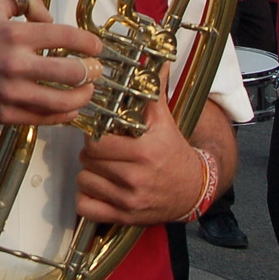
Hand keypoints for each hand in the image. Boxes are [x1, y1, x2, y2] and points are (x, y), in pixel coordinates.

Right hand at [0, 0, 103, 126]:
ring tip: (88, 90)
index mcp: (14, 34)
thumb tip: (48, 14)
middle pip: (72, 72)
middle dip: (91, 70)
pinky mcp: (5, 115)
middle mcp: (15, 65)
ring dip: (83, 96)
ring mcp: (11, 93)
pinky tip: (71, 109)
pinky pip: (44, 118)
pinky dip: (64, 115)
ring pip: (63, 100)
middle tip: (95, 69)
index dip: (89, 42)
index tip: (96, 46)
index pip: (66, 36)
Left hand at [75, 91, 210, 224]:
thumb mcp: (165, 122)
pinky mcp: (125, 217)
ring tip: (103, 169)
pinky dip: (88, 199)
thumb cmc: (174, 153)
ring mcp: (130, 200)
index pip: (97, 143)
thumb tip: (157, 62)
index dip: (94, 136)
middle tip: (102, 151)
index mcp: (145, 151)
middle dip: (91, 154)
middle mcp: (136, 177)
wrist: (194, 189)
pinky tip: (100, 189)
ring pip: (84, 181)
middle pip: (88, 160)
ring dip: (90, 175)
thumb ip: (154, 92)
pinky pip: (86, 207)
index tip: (101, 135)